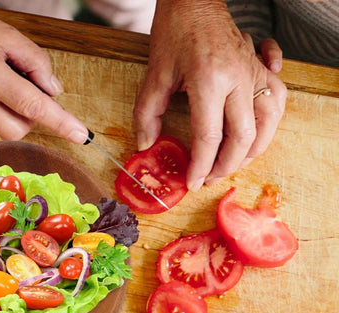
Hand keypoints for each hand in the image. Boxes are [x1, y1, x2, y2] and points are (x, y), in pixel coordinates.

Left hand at [134, 0, 286, 190]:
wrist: (195, 1)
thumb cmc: (175, 33)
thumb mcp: (154, 74)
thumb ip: (146, 113)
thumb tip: (146, 144)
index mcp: (209, 80)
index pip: (209, 137)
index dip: (200, 166)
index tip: (192, 183)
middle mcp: (238, 78)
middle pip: (243, 137)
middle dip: (226, 166)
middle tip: (209, 178)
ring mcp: (255, 72)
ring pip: (268, 122)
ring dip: (253, 150)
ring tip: (232, 163)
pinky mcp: (262, 67)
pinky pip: (279, 97)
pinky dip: (272, 119)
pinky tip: (258, 128)